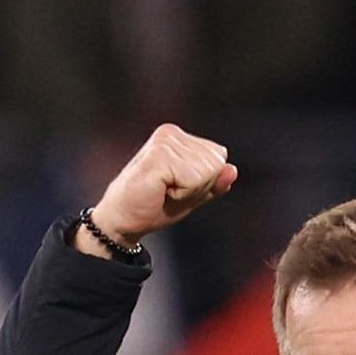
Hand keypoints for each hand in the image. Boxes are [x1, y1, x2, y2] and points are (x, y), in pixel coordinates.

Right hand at [82, 123, 235, 252]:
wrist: (122, 221)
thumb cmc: (152, 206)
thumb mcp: (191, 195)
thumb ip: (213, 183)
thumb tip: (232, 169)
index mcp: (179, 137)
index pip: (219, 157)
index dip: (205, 181)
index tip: (177, 187)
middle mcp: (171, 133)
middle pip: (215, 163)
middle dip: (198, 186)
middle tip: (169, 191)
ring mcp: (164, 142)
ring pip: (207, 172)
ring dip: (188, 190)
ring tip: (164, 191)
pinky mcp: (159, 155)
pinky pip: (194, 179)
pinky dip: (182, 193)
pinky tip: (161, 191)